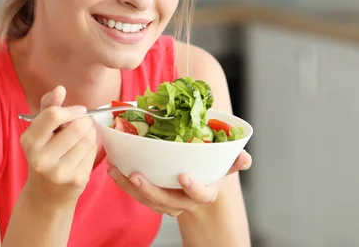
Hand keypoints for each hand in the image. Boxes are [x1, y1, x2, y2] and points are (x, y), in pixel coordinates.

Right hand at [20, 85, 97, 205]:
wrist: (47, 194)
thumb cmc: (45, 154)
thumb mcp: (41, 131)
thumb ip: (48, 107)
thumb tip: (60, 88)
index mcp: (29, 141)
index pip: (53, 115)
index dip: (71, 110)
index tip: (78, 111)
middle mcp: (40, 158)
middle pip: (76, 128)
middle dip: (84, 122)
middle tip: (83, 125)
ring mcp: (58, 172)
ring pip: (87, 140)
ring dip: (90, 134)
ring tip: (83, 137)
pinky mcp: (76, 180)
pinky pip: (93, 153)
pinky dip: (92, 148)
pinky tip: (83, 152)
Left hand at [106, 150, 251, 216]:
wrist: (198, 185)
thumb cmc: (209, 170)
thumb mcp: (224, 164)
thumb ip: (234, 160)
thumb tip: (245, 157)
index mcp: (203, 192)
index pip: (201, 195)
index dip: (193, 188)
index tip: (183, 176)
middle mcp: (183, 201)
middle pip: (166, 201)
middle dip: (150, 190)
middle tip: (136, 176)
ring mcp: (166, 201)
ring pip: (147, 200)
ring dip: (129, 187)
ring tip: (115, 169)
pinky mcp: (151, 197)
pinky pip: (136, 195)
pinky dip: (122, 182)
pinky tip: (112, 168)